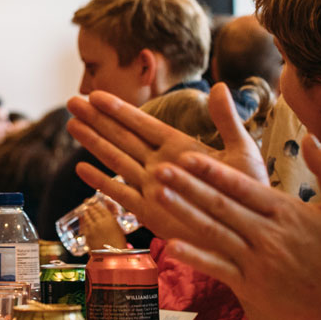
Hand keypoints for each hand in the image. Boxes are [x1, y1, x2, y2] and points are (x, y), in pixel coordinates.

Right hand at [65, 83, 266, 240]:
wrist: (248, 233)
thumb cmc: (248, 194)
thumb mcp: (241, 152)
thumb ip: (227, 121)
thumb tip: (219, 86)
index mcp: (180, 146)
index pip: (142, 123)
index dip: (119, 109)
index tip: (97, 95)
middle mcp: (160, 164)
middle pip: (121, 137)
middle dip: (96, 119)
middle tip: (71, 101)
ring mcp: (153, 188)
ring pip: (116, 160)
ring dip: (93, 143)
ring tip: (71, 124)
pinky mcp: (151, 213)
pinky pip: (121, 195)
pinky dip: (102, 183)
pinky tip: (83, 169)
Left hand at [78, 195, 128, 251]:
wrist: (112, 256)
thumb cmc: (118, 244)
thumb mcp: (118, 228)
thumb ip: (112, 220)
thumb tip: (106, 215)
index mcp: (109, 219)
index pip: (100, 207)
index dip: (95, 203)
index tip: (93, 201)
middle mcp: (100, 222)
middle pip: (92, 210)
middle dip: (89, 205)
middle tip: (86, 202)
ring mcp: (92, 228)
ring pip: (86, 216)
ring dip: (85, 212)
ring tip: (84, 210)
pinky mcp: (87, 235)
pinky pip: (84, 225)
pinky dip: (83, 221)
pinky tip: (83, 219)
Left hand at [147, 132, 320, 319]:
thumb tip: (311, 135)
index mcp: (286, 211)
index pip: (242, 187)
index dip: (213, 172)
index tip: (187, 156)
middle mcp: (267, 234)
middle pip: (221, 206)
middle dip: (188, 186)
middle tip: (159, 167)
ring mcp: (256, 261)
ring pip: (214, 232)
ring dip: (184, 213)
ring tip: (158, 195)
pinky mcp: (250, 286)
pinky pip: (217, 268)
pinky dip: (195, 256)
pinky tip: (171, 246)